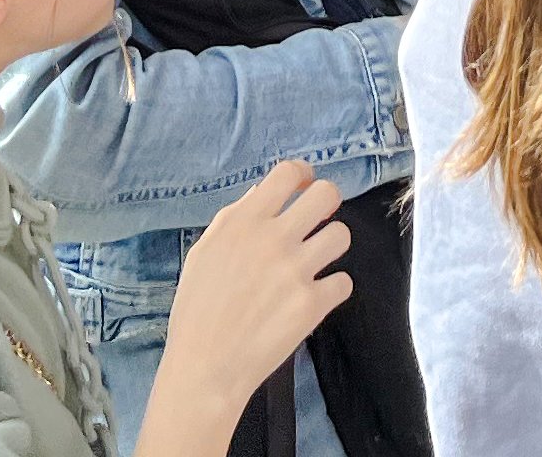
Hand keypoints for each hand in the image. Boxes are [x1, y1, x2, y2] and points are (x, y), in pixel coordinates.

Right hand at [142, 163, 353, 456]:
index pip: (287, 173)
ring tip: (315, 262)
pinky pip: (343, 281)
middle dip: (326, 204)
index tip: (303, 187)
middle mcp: (273, 240)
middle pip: (326, 195)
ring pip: (342, 235)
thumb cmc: (197, 311)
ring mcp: (296, 271)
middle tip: (317, 221)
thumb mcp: (204, 254)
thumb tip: (260, 193)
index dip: (302, 176)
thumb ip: (233, 220)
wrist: (206, 367)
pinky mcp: (313, 303)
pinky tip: (314, 298)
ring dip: (331, 246)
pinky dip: (332, 290)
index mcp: (243, 223)